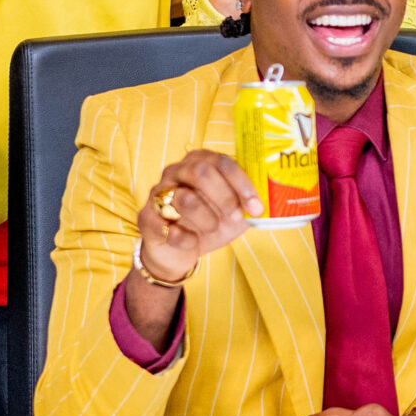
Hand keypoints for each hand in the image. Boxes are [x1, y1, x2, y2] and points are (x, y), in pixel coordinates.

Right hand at [135, 148, 259, 283]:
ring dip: (207, 219)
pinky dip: (186, 238)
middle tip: (234, 217)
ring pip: (185, 197)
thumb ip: (248, 204)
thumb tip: (269, 201)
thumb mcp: (233, 213)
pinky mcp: (147, 217)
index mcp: (199, 162)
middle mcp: (176, 172)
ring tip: (212, 228)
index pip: (223, 162)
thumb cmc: (208, 223)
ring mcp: (158, 193)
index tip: (256, 207)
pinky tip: (191, 242)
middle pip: (201, 171)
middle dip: (224, 197)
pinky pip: (168, 226)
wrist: (177, 252)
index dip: (242, 184)